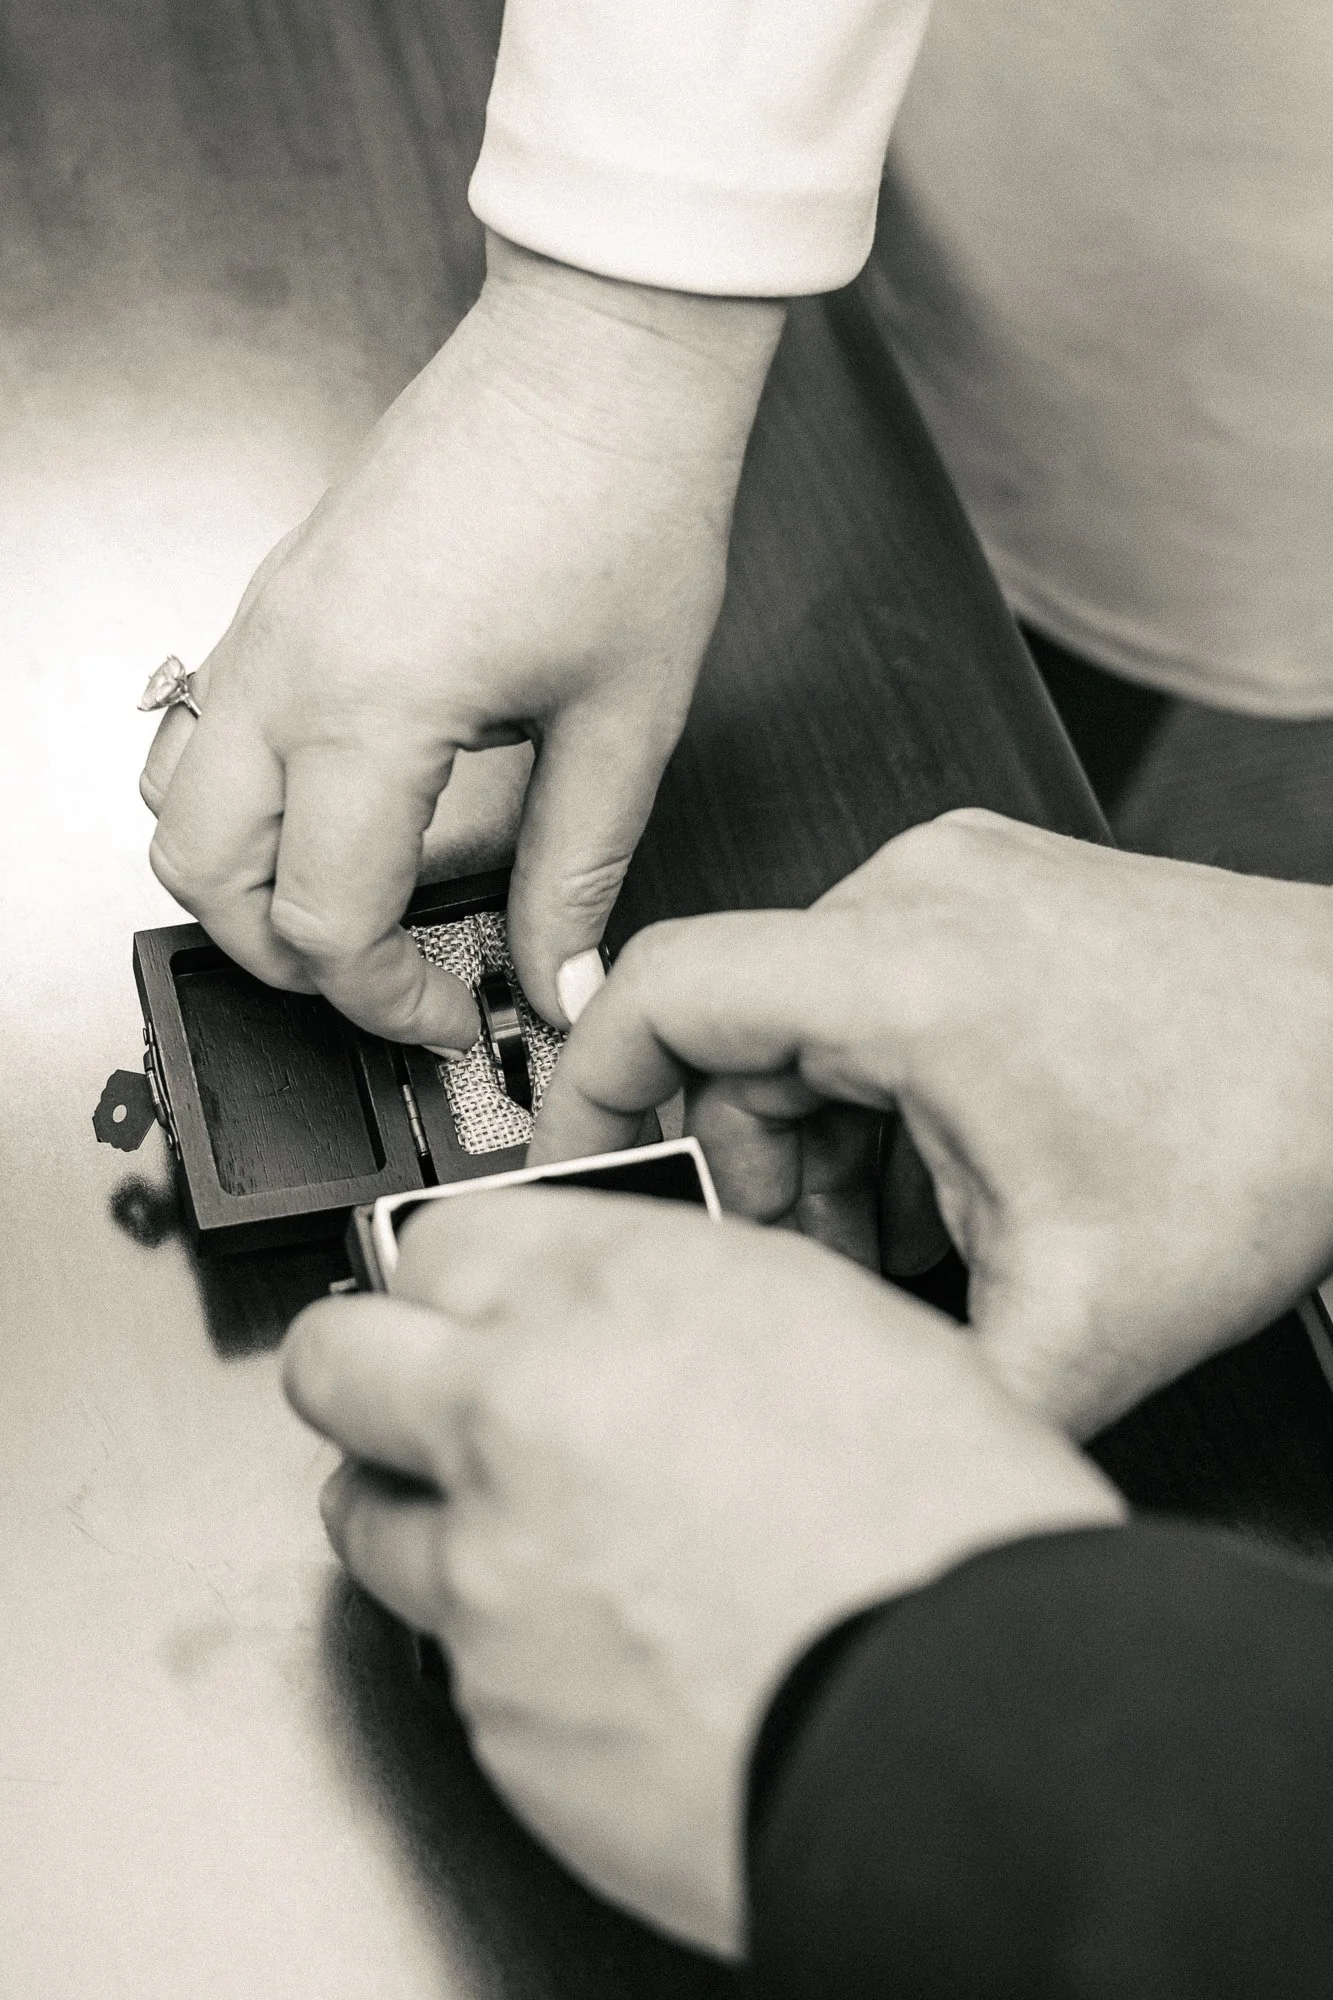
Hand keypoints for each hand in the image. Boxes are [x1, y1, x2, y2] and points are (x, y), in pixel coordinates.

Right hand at [141, 235, 782, 1042]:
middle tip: (391, 974)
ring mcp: (266, 624)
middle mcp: (289, 668)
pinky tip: (343, 805)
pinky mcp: (278, 594)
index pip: (325, 920)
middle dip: (289, 959)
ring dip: (242, 882)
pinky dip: (245, 799)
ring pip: (178, 804)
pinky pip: (206, 727)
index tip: (456, 1010)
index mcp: (371, 710)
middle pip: (205, 880)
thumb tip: (556, 976)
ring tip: (351, 903)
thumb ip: (576, 870)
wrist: (602, 351)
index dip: (389, 999)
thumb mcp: (625, 723)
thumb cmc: (625, 501)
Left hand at [282, 1188, 1120, 1953]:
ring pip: (363, 1512)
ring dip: (422, 1510)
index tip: (468, 1301)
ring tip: (520, 1533)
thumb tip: (614, 1306)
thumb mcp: (830, 1321)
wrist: (966, 1722)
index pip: (434, 1240)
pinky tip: (598, 1641)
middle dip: (376, 1369)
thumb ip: (677, 1292)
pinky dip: (500, 1642)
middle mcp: (517, 1415)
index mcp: (611, 1295)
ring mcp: (486, 1571)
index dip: (456, 1276)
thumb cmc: (945, 1526)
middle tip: (433, 1396)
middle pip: (333, 1358)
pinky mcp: (489, 1709)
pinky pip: (447, 1653)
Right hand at [531, 810, 1332, 1436]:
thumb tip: (819, 1441)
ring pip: (805, 1019)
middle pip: (735, 1034)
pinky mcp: (995, 892)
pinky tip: (956, 1171)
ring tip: (916, 1230)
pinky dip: (884, 1089)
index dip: (586, 1094)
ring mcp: (962, 880)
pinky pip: (875, 989)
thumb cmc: (1277, 1127)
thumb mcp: (1078, 1320)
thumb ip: (916, 1389)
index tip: (574, 1168)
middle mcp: (920, 893)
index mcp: (910, 972)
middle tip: (823, 1266)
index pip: (657, 993)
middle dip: (756, 1170)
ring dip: (827, 1139)